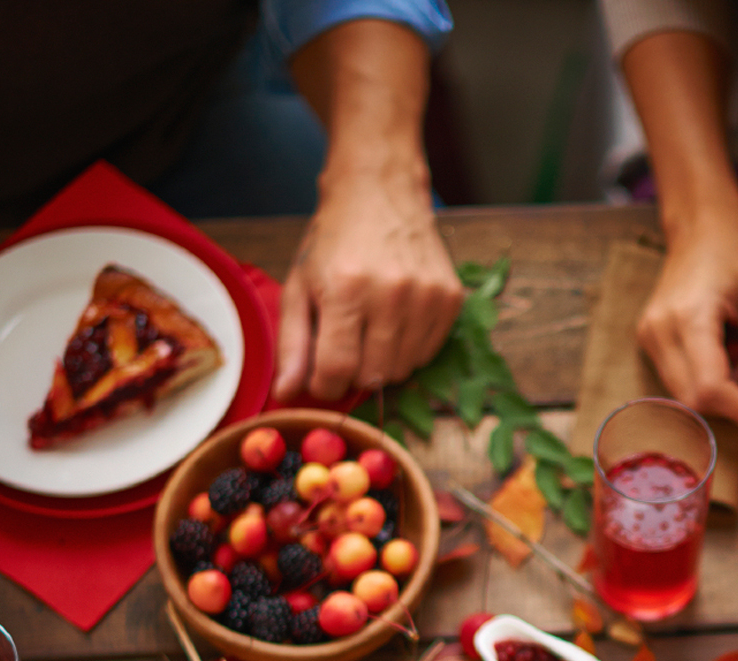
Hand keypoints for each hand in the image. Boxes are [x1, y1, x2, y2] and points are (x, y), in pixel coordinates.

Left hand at [274, 174, 463, 404]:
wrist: (380, 189)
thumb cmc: (334, 239)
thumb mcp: (299, 286)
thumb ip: (292, 343)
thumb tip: (286, 394)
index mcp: (346, 290)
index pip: (337, 371)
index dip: (325, 385)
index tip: (321, 375)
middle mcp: (392, 294)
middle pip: (373, 377)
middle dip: (353, 374)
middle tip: (345, 346)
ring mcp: (427, 296)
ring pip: (402, 371)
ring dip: (381, 364)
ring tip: (369, 330)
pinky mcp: (450, 298)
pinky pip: (427, 354)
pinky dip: (407, 350)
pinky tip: (394, 322)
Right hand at [637, 205, 737, 437]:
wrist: (700, 226)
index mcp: (689, 317)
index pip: (711, 389)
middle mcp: (659, 331)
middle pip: (694, 399)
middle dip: (732, 405)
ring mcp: (648, 335)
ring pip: (684, 395)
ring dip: (719, 392)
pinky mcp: (648, 338)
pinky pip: (677, 379)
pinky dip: (705, 379)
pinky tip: (722, 351)